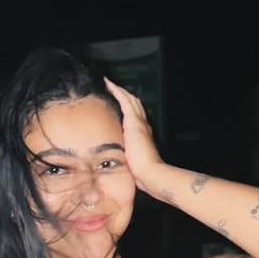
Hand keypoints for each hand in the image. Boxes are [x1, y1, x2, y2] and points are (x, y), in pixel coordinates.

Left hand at [103, 77, 163, 192]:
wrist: (150, 173)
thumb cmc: (141, 173)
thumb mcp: (132, 162)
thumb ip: (126, 158)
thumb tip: (115, 163)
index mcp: (142, 134)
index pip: (135, 116)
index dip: (128, 107)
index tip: (118, 102)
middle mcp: (143, 125)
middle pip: (134, 104)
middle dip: (124, 95)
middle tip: (112, 87)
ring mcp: (139, 122)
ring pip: (130, 99)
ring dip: (120, 90)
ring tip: (109, 83)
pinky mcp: (133, 122)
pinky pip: (124, 101)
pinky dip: (117, 91)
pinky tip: (109, 84)